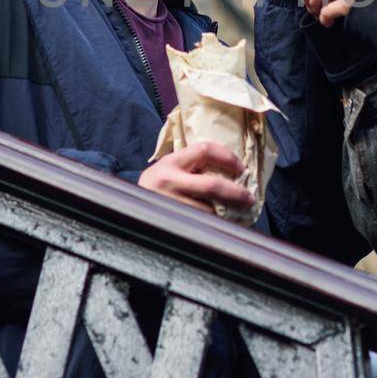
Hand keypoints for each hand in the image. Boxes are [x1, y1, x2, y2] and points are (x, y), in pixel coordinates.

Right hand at [138, 142, 254, 216]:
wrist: (126, 206)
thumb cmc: (159, 184)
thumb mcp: (171, 167)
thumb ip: (194, 165)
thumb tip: (236, 170)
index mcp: (171, 162)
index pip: (204, 150)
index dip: (227, 157)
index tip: (241, 168)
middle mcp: (168, 181)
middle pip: (211, 185)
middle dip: (236, 193)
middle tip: (250, 199)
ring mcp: (168, 205)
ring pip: (207, 210)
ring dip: (227, 214)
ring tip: (238, 216)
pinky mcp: (170, 223)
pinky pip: (200, 225)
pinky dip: (215, 226)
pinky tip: (223, 227)